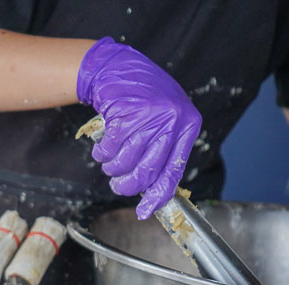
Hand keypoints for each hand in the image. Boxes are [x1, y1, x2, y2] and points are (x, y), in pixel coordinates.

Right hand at [77, 37, 201, 218]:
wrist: (119, 69)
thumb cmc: (142, 100)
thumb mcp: (164, 122)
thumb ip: (164, 150)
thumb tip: (153, 190)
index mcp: (187, 126)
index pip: (173, 170)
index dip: (157, 195)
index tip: (145, 211)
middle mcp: (171, 121)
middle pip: (146, 171)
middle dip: (127, 184)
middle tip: (117, 185)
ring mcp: (147, 117)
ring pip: (125, 162)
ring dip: (111, 168)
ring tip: (109, 162)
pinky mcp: (124, 114)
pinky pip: (109, 149)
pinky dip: (101, 153)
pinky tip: (102, 148)